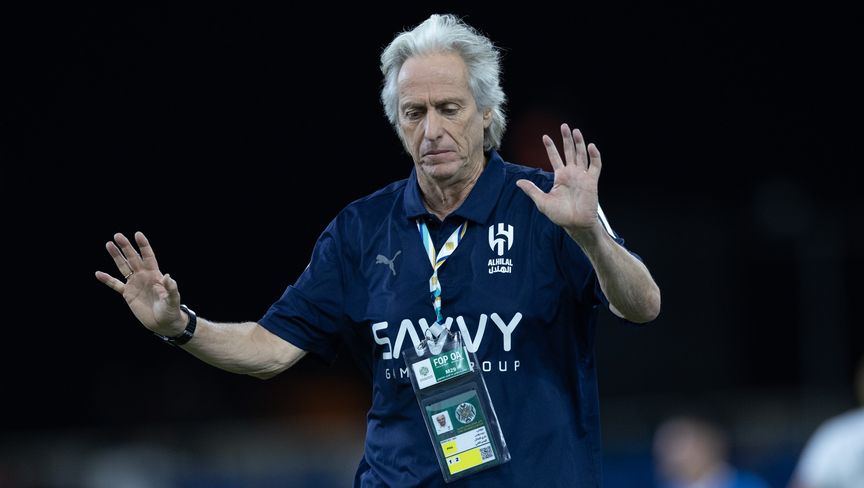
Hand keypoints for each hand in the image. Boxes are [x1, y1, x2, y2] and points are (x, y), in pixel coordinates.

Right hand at [95, 232, 185, 335]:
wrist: (163, 323)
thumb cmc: (171, 310)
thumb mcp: (173, 299)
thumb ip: (171, 288)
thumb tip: (168, 276)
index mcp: (155, 274)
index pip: (148, 256)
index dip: (143, 246)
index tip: (137, 234)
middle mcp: (144, 276)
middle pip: (133, 258)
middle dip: (126, 247)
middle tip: (117, 235)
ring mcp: (135, 284)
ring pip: (123, 267)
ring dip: (116, 256)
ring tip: (109, 244)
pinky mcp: (128, 294)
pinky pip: (115, 284)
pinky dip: (107, 279)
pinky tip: (98, 273)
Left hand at [516, 123, 601, 240]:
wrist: (575, 224)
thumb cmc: (560, 215)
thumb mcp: (542, 202)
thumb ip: (532, 190)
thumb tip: (518, 182)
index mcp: (560, 177)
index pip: (555, 157)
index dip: (550, 147)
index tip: (545, 137)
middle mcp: (571, 174)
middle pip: (570, 152)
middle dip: (566, 139)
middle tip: (564, 126)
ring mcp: (582, 176)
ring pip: (582, 155)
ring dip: (580, 143)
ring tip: (576, 131)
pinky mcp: (592, 181)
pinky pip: (595, 166)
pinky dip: (594, 156)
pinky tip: (591, 147)